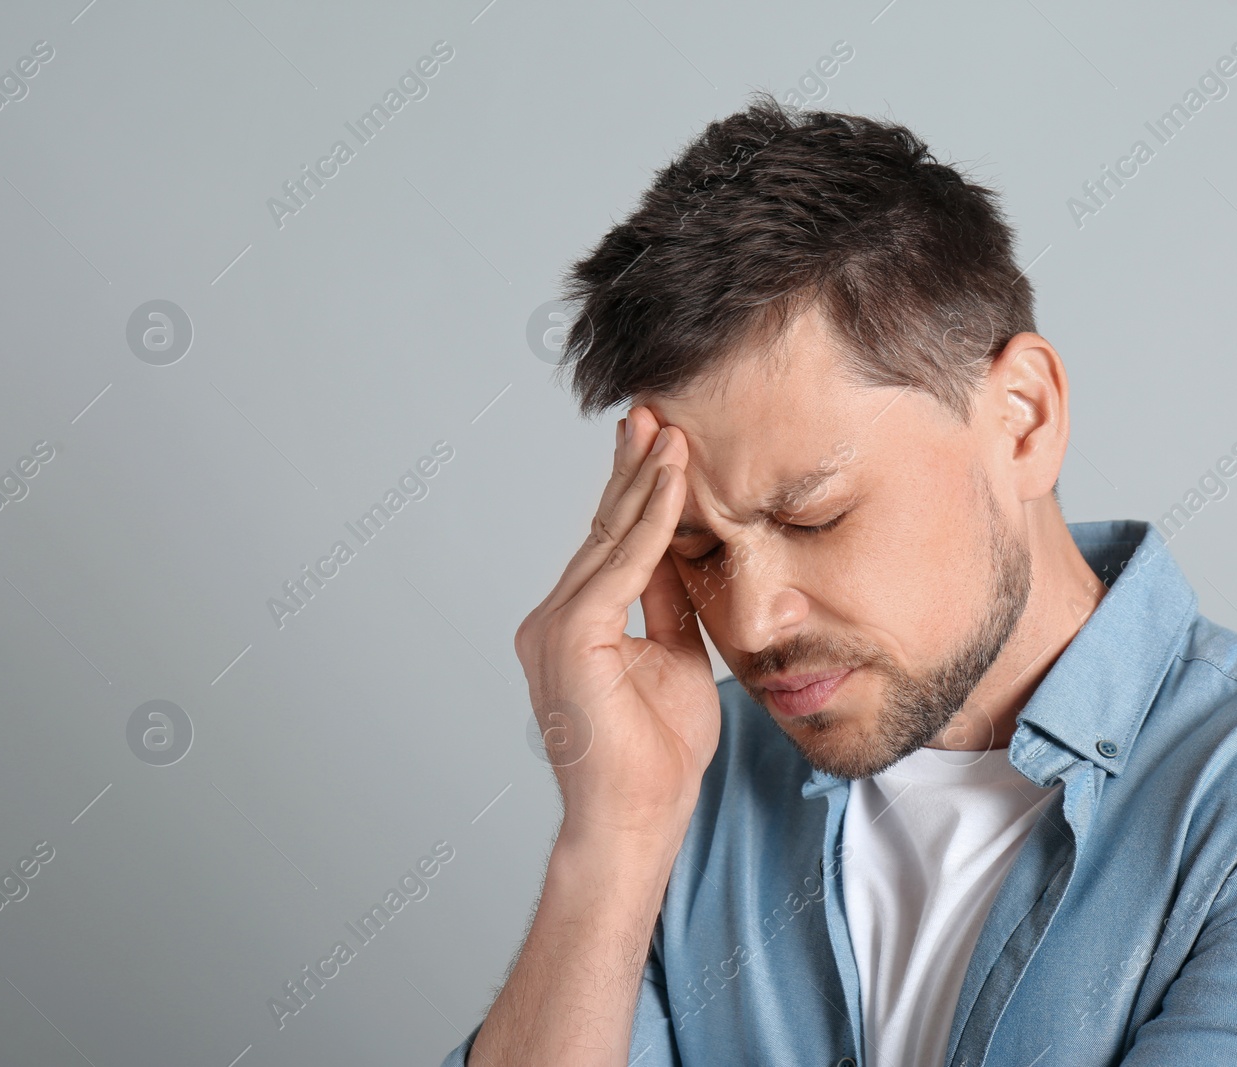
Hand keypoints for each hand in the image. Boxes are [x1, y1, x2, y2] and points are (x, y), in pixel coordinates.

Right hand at [514, 408, 719, 842]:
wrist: (639, 817)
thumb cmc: (657, 754)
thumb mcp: (676, 657)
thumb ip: (670, 603)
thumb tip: (683, 550)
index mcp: (576, 625)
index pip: (611, 546)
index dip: (637, 494)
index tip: (662, 443)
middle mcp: (553, 618)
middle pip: (603, 531)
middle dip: (632, 469)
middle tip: (654, 411)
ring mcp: (554, 626)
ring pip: (609, 539)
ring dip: (644, 482)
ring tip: (670, 429)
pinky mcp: (570, 636)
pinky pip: (621, 567)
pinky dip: (651, 522)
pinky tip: (674, 482)